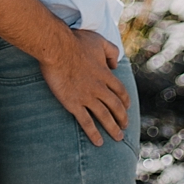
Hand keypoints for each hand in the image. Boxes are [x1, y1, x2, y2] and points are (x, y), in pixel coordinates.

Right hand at [38, 28, 129, 146]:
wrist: (56, 48)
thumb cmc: (75, 41)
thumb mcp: (99, 41)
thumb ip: (111, 51)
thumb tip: (115, 64)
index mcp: (105, 74)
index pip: (120, 91)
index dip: (125, 100)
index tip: (127, 108)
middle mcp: (99, 88)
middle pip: (116, 106)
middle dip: (122, 118)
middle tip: (124, 127)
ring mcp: (87, 97)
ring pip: (104, 117)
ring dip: (113, 128)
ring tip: (118, 138)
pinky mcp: (73, 103)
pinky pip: (86, 122)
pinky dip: (94, 133)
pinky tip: (98, 142)